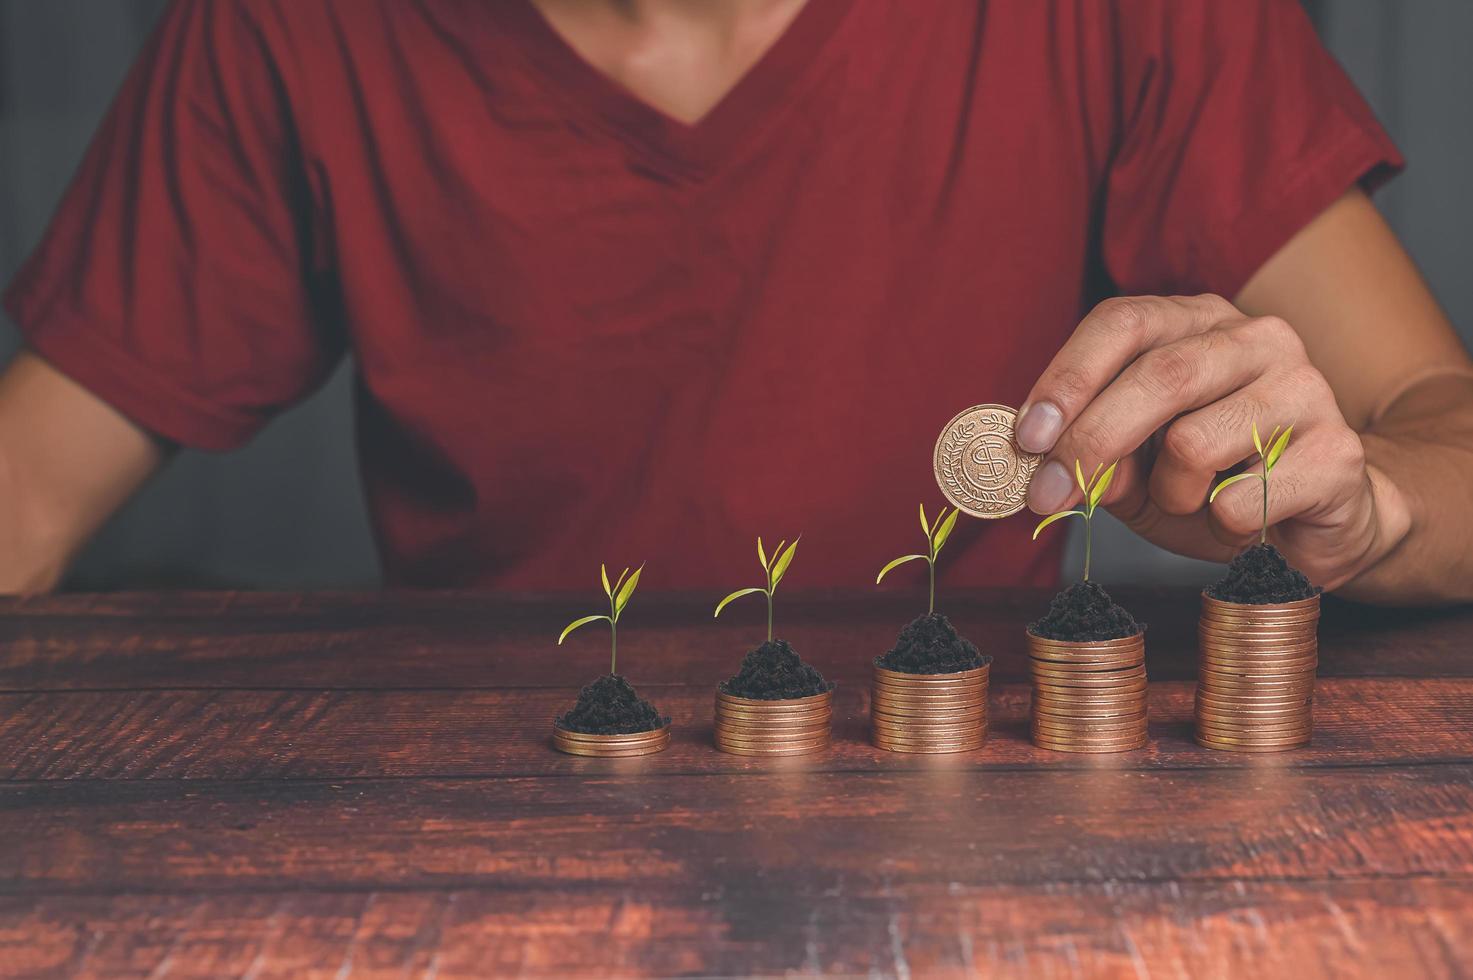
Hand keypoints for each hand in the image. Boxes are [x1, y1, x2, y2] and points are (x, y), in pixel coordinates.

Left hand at [1015, 294, 1410, 589]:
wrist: (1322, 521)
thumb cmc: (1215, 483)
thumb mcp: (1138, 468)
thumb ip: (1097, 454)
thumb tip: (1045, 459)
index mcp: (1198, 322)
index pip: (1122, 323)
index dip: (1067, 378)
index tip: (1026, 438)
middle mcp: (1257, 338)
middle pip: (1157, 376)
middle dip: (1090, 442)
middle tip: (1047, 497)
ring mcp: (1306, 388)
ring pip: (1194, 442)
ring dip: (1170, 492)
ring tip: (1194, 501)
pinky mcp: (1336, 452)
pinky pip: (1240, 500)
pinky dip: (1220, 525)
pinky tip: (1242, 519)